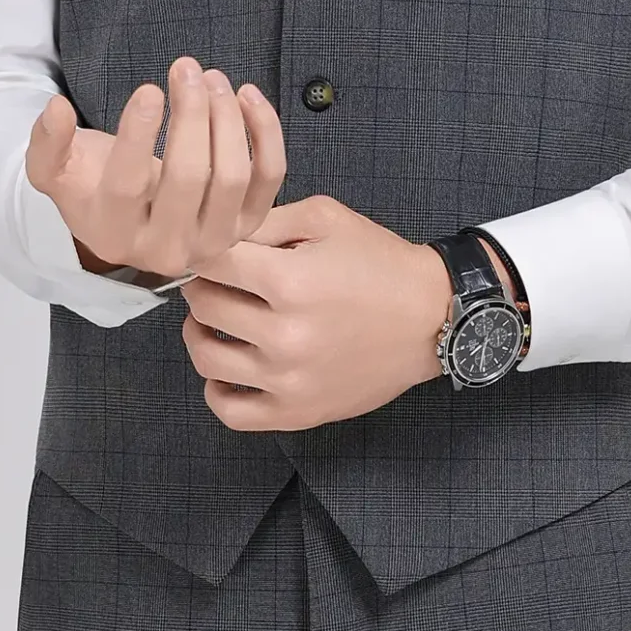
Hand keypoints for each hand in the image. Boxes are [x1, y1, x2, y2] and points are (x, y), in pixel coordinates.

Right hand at [24, 57, 287, 283]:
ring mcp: (212, 241)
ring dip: (227, 118)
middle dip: (192, 114)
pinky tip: (247, 96)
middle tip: (185, 68)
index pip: (128, 186)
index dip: (139, 136)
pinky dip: (265, 133)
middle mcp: (166, 250)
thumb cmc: (93, 186)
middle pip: (189, 178)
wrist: (134, 221)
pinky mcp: (247, 227)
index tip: (149, 89)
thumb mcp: (56, 171)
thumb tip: (55, 108)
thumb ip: (48, 144)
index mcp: (115, 234)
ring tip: (211, 77)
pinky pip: (268, 178)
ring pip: (232, 177)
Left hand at [179, 195, 453, 428]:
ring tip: (216, 318)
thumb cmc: (381, 264)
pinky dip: (216, 390)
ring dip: (199, 332)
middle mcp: (284, 335)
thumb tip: (217, 232)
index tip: (211, 248)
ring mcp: (288, 380)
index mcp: (289, 281)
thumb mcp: (326, 218)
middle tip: (217, 278)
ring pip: (206, 358)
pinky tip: (228, 367)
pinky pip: (231, 412)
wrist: (431, 318)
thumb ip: (266, 219)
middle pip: (203, 305)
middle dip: (203, 283)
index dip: (204, 248)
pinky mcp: (297, 412)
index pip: (210, 261)